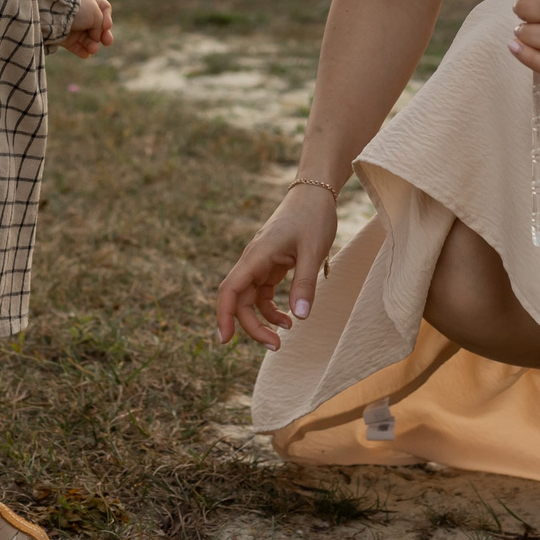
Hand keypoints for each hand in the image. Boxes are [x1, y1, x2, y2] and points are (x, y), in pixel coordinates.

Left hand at [61, 0, 114, 58]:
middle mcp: (82, 14)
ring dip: (92, 45)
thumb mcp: (96, 13)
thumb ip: (101, 25)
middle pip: (97, 27)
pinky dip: (82, 51)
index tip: (106, 25)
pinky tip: (86, 54)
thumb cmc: (78, 10)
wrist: (54, 15)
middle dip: (104, 36)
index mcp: (90, 1)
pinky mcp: (65, 38)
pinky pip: (76, 47)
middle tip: (107, 42)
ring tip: (93, 49)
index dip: (108, 18)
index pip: (105, 8)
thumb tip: (96, 38)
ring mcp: (73, 26)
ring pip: (88, 39)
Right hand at [214, 183, 338, 350]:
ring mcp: (261, 263)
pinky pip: (263, 292)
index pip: (230, 289)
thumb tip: (299, 317)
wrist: (315, 193)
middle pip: (239, 300)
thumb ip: (304, 283)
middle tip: (276, 346)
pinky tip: (290, 318)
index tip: (225, 340)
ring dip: (262, 320)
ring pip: (250, 299)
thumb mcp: (312, 251)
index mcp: (256, 255)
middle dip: (252, 326)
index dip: (223, 315)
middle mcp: (253, 260)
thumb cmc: (313, 217)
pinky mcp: (271, 264)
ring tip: (284, 336)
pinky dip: (273, 308)